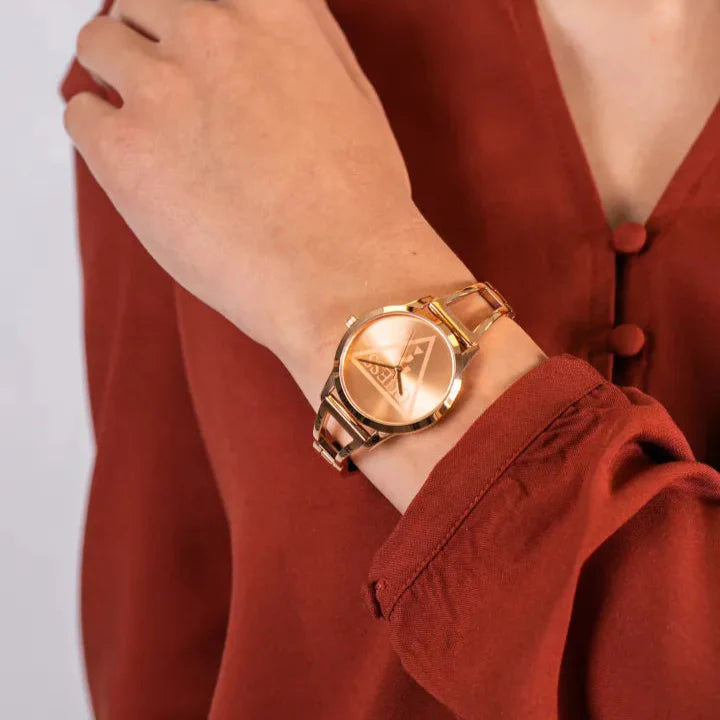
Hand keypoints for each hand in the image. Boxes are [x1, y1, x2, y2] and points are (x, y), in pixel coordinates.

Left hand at [64, 0, 545, 511]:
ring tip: (151, 129)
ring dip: (119, 78)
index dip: (197, 20)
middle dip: (154, 41)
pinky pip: (80, 115)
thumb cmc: (360, 203)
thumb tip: (256, 29)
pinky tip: (137, 167)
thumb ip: (299, 46)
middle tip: (171, 91)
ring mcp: (162, 86)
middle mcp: (211, 30)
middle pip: (145, 2)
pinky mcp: (123, 149)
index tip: (193, 44)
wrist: (343, 276)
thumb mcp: (351, 96)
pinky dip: (100, 134)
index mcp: (275, 11)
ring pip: (100, 45)